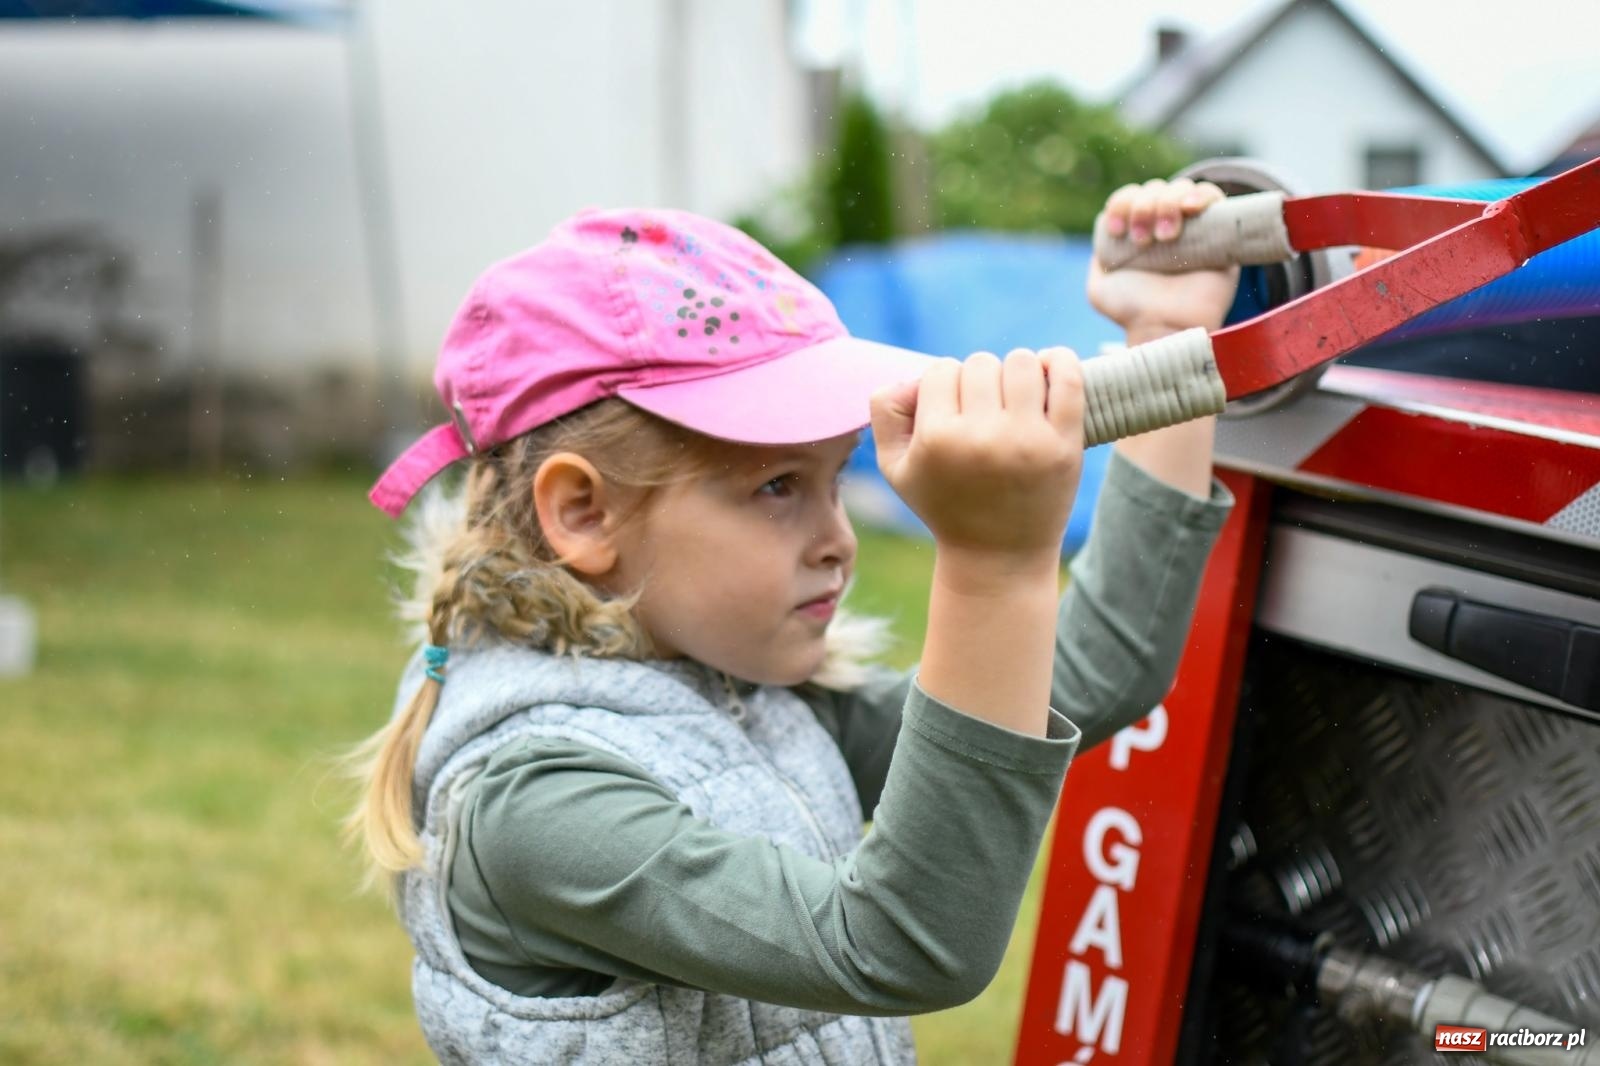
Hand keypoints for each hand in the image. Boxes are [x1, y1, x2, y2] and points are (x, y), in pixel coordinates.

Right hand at [869, 348, 1083, 564]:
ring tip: (1013, 400)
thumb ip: (885, 412)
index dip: (943, 387)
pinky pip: (1068, 376)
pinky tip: (1047, 371)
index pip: (940, 371)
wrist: (998, 556)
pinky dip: (1059, 361)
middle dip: (979, 382)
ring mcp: (1028, 439)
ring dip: (1015, 373)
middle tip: (983, 413)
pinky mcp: (1065, 443)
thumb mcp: (895, 467)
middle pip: (979, 363)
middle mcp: (982, 437)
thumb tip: (912, 377)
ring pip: (1020, 362)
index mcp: (937, 439)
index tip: (951, 411)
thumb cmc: (944, 505)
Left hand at [1089, 177, 1240, 337]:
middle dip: (1143, 207)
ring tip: (1166, 237)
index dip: (1121, 204)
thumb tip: (1105, 227)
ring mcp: (1193, 228)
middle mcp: (1164, 227)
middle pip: (1155, 189)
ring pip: (1181, 189)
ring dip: (1167, 204)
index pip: (1130, 197)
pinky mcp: (1220, 233)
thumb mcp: (1100, 288)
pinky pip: (1214, 196)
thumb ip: (1098, 259)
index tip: (1117, 231)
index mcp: (1137, 234)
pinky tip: (1190, 208)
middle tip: (1143, 241)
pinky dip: (1201, 194)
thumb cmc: (1133, 312)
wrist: (1164, 327)